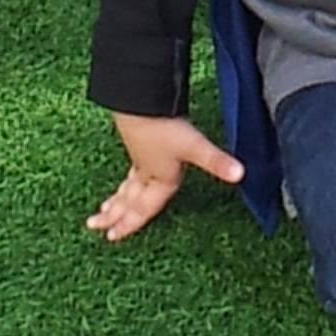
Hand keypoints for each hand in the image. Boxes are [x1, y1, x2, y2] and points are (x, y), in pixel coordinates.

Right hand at [86, 111, 241, 243]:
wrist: (140, 100)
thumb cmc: (164, 126)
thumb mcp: (194, 145)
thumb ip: (216, 161)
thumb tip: (239, 175)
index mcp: (159, 177)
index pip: (144, 207)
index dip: (130, 223)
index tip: (112, 236)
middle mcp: (146, 170)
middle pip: (128, 198)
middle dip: (114, 214)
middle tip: (95, 226)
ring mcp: (139, 155)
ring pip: (125, 184)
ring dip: (114, 199)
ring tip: (101, 210)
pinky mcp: (135, 140)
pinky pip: (128, 169)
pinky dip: (123, 180)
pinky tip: (123, 180)